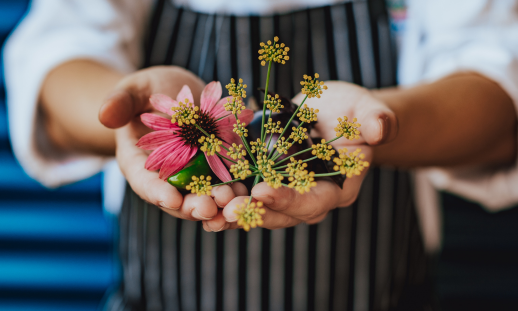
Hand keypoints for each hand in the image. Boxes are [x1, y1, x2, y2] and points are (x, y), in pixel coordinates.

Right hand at [99, 65, 240, 220]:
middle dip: (194, 205)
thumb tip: (105, 115)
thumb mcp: (133, 90)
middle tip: (209, 208)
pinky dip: (239, 189)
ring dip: (221, 203)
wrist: (176, 94)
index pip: (144, 182)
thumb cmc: (148, 92)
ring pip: (206, 196)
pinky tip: (254, 191)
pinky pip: (229, 182)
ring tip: (236, 201)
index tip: (170, 199)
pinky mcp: (217, 167)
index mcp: (139, 163)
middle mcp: (167, 176)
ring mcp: (193, 175)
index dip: (156, 192)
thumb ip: (121, 102)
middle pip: (178, 198)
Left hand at [209, 81, 396, 229]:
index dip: (289, 199)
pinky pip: (244, 199)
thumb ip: (376, 118)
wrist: (330, 115)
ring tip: (207, 211)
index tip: (263, 191)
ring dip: (233, 214)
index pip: (314, 202)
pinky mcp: (266, 185)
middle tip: (227, 209)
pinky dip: (224, 201)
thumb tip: (380, 129)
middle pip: (282, 215)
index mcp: (338, 190)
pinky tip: (201, 202)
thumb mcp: (365, 109)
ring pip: (259, 212)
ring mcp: (286, 196)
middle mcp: (310, 201)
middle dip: (255, 213)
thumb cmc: (351, 112)